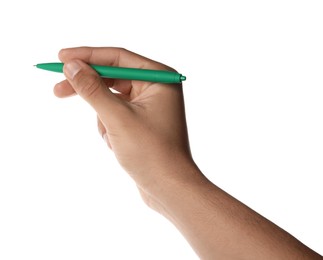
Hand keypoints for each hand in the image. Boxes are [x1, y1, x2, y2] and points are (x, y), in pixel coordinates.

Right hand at [54, 47, 192, 203]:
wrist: (169, 189)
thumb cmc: (151, 153)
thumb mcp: (117, 118)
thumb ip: (92, 90)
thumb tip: (71, 66)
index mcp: (160, 78)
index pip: (118, 58)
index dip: (87, 56)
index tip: (61, 58)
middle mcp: (157, 88)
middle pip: (112, 77)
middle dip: (88, 88)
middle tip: (58, 90)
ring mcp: (149, 106)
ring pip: (111, 100)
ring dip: (104, 118)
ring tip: (113, 139)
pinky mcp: (141, 122)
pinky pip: (115, 116)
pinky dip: (110, 129)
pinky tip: (118, 146)